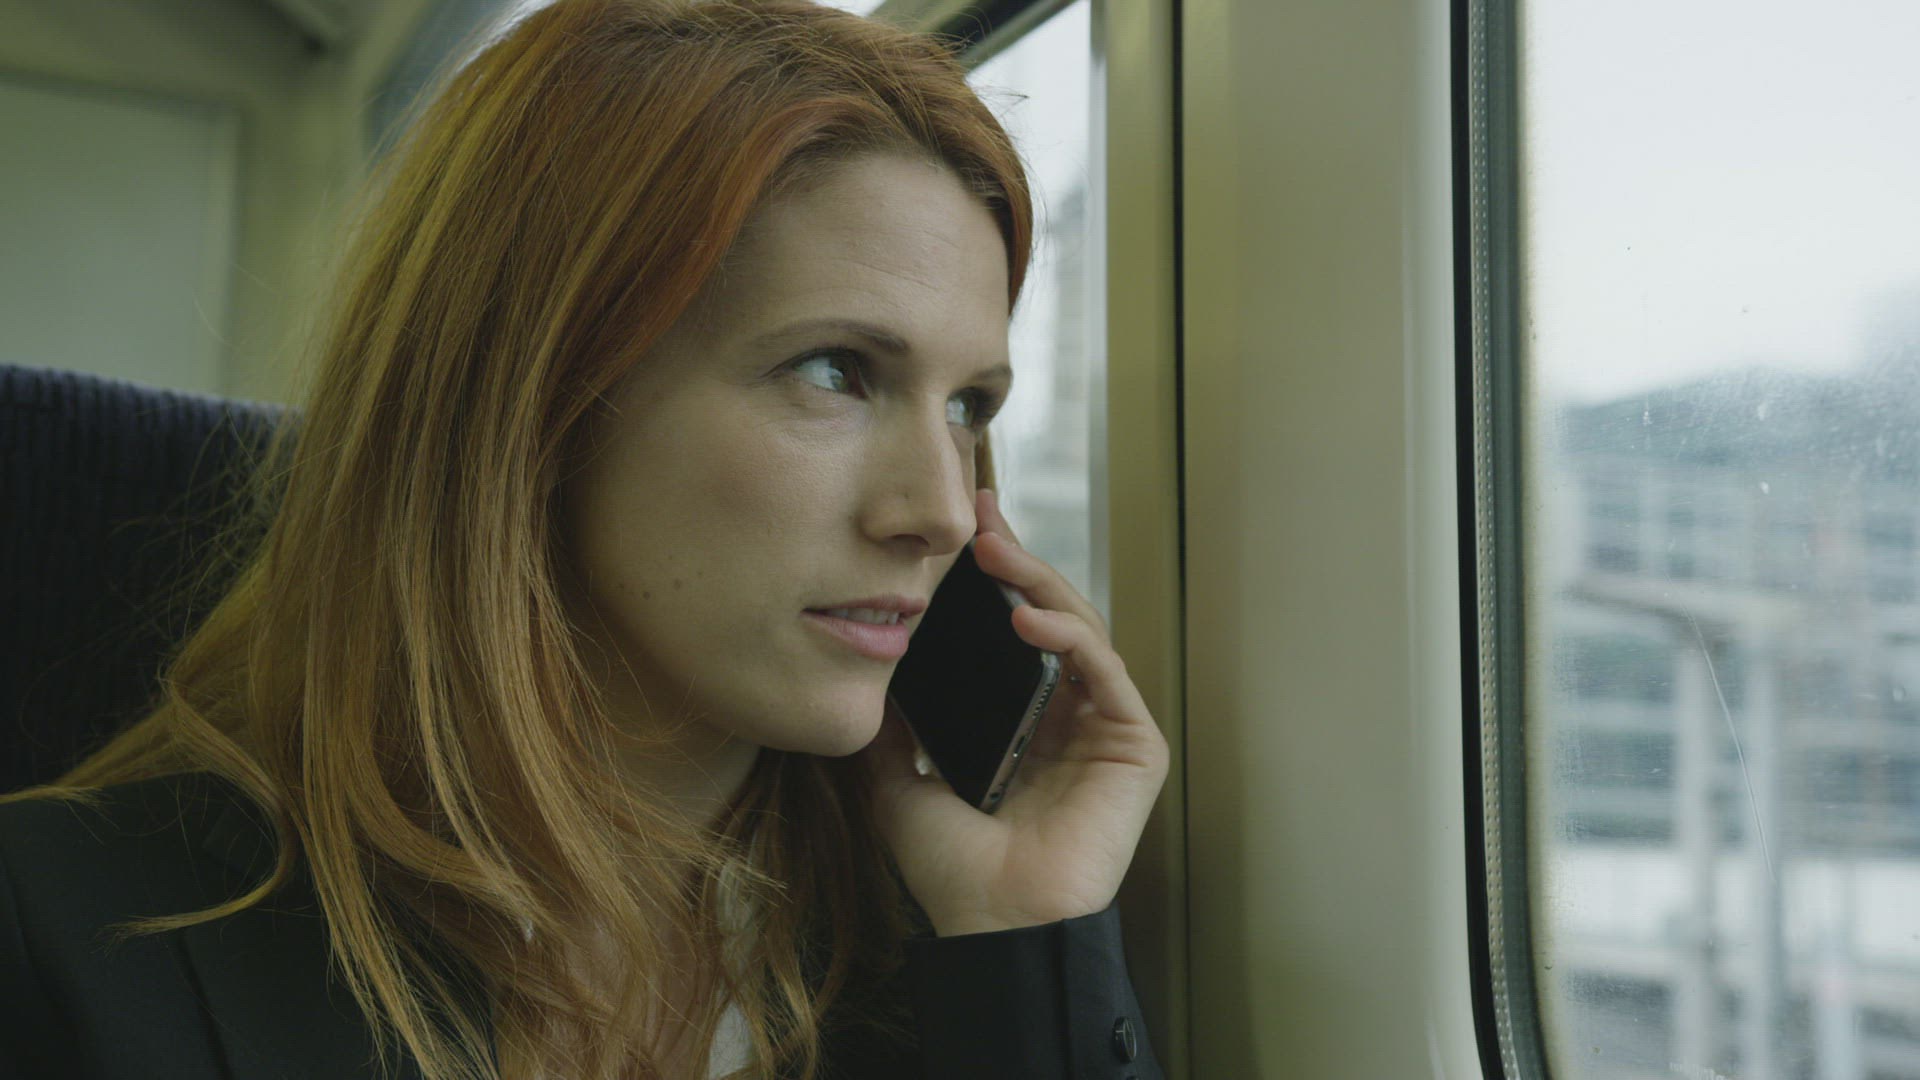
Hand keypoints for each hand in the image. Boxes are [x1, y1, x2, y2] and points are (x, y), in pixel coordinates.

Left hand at [860, 489, 1169, 936]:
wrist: (991, 925)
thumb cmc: (952, 871)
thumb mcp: (896, 780)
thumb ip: (889, 724)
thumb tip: (864, 663)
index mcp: (1023, 724)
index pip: (1013, 633)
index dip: (994, 580)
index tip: (960, 533)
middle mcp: (1068, 719)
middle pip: (1051, 618)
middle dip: (1017, 562)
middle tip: (979, 519)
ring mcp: (1105, 730)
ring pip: (1081, 632)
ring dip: (1040, 585)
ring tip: (994, 556)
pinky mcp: (1135, 746)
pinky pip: (1106, 673)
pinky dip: (1070, 637)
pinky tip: (1028, 618)